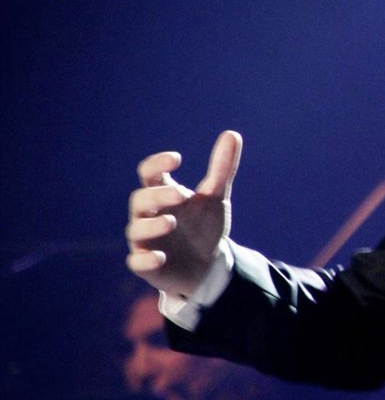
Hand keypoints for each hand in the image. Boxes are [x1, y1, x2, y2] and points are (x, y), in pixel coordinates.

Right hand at [126, 130, 241, 297]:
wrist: (207, 264)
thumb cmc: (203, 226)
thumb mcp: (215, 197)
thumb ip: (222, 168)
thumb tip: (233, 134)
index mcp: (162, 194)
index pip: (149, 173)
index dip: (157, 164)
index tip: (176, 158)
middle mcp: (149, 215)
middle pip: (140, 199)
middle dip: (158, 196)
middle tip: (181, 194)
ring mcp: (146, 240)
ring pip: (136, 230)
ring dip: (151, 226)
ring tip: (171, 221)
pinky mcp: (147, 265)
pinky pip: (138, 262)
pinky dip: (146, 259)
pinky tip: (160, 257)